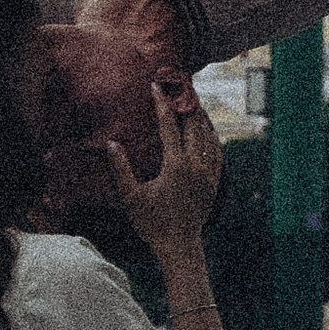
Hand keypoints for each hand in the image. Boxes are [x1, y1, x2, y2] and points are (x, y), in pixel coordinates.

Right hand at [103, 77, 222, 257]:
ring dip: (201, 117)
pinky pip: (217, 153)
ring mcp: (208, 173)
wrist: (179, 245)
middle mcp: (195, 165)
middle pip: (194, 124)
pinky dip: (212, 137)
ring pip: (209, 136)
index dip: (162, 104)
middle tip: (181, 84)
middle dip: (187, 102)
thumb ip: (121, 169)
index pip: (168, 125)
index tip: (156, 86)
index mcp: (175, 165)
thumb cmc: (151, 222)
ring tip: (194, 101)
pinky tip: (209, 131)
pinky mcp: (215, 182)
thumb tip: (111, 144)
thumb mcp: (131, 197)